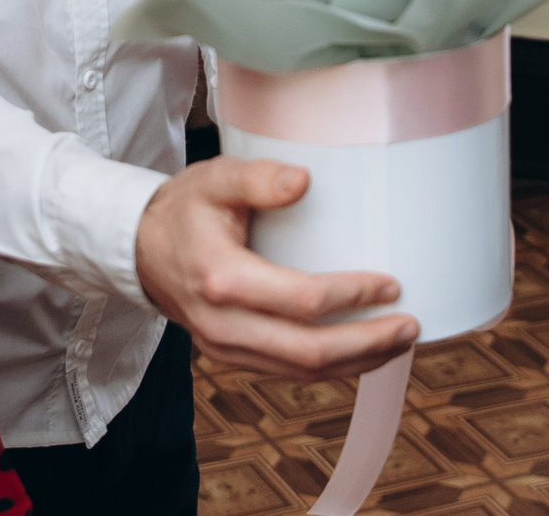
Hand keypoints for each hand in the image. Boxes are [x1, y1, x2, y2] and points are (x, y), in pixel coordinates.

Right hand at [135, 156, 417, 379]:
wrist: (139, 247)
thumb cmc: (183, 208)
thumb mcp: (215, 179)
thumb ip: (258, 177)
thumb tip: (304, 181)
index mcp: (222, 278)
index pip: (301, 300)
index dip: (351, 295)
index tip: (390, 284)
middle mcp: (223, 323)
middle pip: (307, 351)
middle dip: (366, 344)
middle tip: (409, 327)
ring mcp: (225, 347)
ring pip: (300, 371)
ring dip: (355, 363)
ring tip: (397, 344)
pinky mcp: (231, 356)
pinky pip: (286, 371)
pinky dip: (329, 368)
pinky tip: (360, 354)